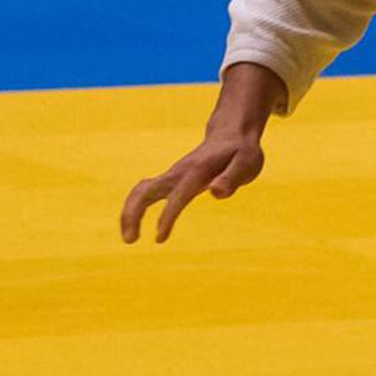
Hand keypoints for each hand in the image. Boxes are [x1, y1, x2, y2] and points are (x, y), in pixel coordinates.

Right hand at [121, 130, 265, 243]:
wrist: (230, 134)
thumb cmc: (241, 152)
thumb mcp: (246, 163)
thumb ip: (231, 178)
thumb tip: (216, 193)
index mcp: (197, 171)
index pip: (178, 196)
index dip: (167, 217)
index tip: (159, 238)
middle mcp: (179, 172)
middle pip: (145, 190)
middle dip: (133, 213)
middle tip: (129, 240)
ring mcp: (172, 174)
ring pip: (141, 191)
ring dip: (130, 212)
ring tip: (129, 238)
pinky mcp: (171, 179)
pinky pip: (145, 192)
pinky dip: (136, 208)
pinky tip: (136, 226)